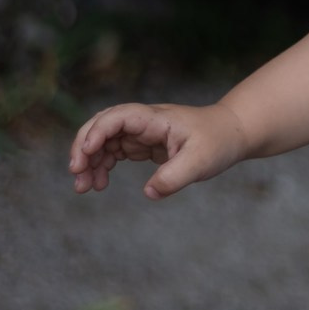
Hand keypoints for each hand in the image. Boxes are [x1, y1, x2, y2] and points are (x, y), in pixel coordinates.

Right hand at [66, 102, 246, 198]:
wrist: (232, 134)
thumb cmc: (218, 141)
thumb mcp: (201, 162)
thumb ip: (175, 177)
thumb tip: (148, 192)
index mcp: (155, 119)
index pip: (117, 117)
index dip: (98, 132)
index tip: (87, 153)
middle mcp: (144, 122)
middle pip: (102, 126)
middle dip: (84, 147)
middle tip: (76, 174)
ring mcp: (142, 132)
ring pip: (104, 141)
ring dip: (90, 161)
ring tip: (84, 188)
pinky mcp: (144, 144)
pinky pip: (114, 152)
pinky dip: (103, 166)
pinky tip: (99, 184)